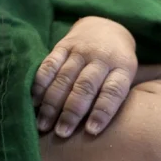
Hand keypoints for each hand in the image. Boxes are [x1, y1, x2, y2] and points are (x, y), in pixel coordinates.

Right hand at [33, 16, 137, 136]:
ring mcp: (81, 50)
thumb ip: (116, 98)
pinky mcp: (63, 45)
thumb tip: (103, 132)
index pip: (113, 91)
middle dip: (72, 112)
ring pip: (64, 78)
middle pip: (85, 87)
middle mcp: (101, 58)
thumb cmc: (117, 65)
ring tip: (43, 125)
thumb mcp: (127, 76)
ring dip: (52, 104)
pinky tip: (33, 101)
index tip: (92, 132)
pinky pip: (49, 64)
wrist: (106, 27)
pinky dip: (40, 83)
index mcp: (122, 68)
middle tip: (62, 133)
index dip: (102, 112)